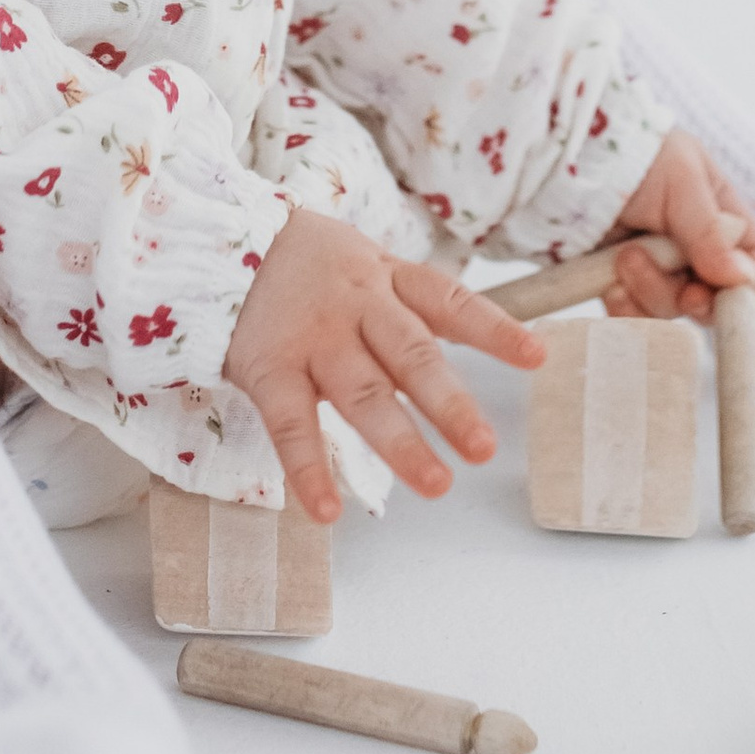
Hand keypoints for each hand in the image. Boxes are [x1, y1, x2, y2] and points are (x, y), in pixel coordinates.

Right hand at [226, 209, 548, 524]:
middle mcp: (357, 306)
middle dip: (450, 404)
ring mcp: (313, 338)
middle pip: (412, 355)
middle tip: (484, 449)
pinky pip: (290, 425)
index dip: (494, 328)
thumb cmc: (307, 265)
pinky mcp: (268, 368)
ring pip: (362, 394)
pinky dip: (309, 469)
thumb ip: (409, 309)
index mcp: (387, 278)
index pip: (449, 301)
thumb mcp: (365, 265)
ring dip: (400, 443)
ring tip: (436, 485)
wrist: (217, 241)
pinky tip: (327, 513)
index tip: (537, 357)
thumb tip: (474, 345)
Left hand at [599, 132, 754, 324]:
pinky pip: (631, 313)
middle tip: (685, 292)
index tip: (725, 294)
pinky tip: (610, 282)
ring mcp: (653, 266)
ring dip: (650, 289)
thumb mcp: (683, 181)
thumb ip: (710, 233)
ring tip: (625, 255)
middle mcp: (689, 246)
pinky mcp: (617, 281)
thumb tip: (743, 280)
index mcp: (717, 215)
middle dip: (693, 297)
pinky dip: (624, 305)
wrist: (568, 156)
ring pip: (669, 307)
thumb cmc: (635, 155)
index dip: (743, 285)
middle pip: (710, 295)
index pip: (748, 260)